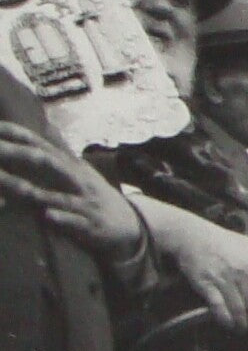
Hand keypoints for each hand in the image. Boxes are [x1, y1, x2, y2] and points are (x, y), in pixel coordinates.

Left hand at [0, 121, 141, 255]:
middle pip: (49, 163)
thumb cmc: (96, 196)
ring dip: (35, 192)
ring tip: (14, 186)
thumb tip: (46, 123)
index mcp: (72, 165)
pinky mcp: (91, 225)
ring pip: (58, 196)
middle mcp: (79, 180)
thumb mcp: (81, 169)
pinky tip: (47, 216)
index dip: (19, 136)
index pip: (42, 145)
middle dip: (21, 156)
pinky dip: (62, 218)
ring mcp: (85, 202)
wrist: (130, 226)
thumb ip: (61, 149)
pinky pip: (75, 222)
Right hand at [139, 198, 247, 331]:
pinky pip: (218, 309)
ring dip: (242, 323)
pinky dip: (225, 320)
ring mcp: (223, 280)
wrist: (195, 238)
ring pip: (238, 309)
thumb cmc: (229, 243)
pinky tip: (229, 324)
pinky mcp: (206, 286)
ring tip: (244, 328)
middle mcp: (242, 273)